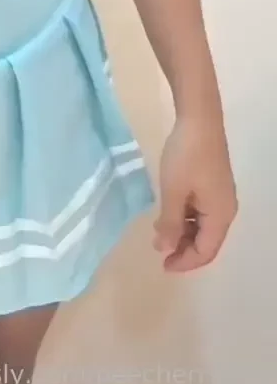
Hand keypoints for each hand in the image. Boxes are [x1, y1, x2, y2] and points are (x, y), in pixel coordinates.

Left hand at [153, 113, 237, 271]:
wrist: (199, 118)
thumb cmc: (186, 156)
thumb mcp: (173, 192)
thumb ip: (170, 224)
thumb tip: (166, 249)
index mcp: (220, 216)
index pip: (205, 252)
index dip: (184, 262)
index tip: (162, 265)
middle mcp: (225, 209)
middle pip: (206, 241)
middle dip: (183, 248)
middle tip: (158, 249)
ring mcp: (220, 195)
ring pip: (202, 225)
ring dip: (182, 232)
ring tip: (159, 231)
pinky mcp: (213, 183)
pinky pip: (201, 210)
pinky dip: (185, 216)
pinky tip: (168, 211)